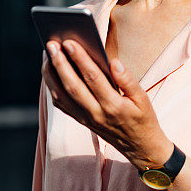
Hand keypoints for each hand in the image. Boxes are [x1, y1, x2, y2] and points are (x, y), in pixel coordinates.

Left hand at [41, 39, 172, 169]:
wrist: (139, 147)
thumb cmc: (142, 118)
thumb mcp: (143, 99)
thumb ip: (128, 80)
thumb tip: (113, 62)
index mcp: (114, 106)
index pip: (93, 78)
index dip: (80, 59)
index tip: (69, 42)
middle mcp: (96, 114)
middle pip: (71, 86)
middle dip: (59, 63)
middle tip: (51, 43)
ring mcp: (85, 119)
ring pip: (60, 96)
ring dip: (51, 74)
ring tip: (47, 53)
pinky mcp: (80, 120)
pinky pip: (60, 104)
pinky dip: (52, 86)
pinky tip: (51, 70)